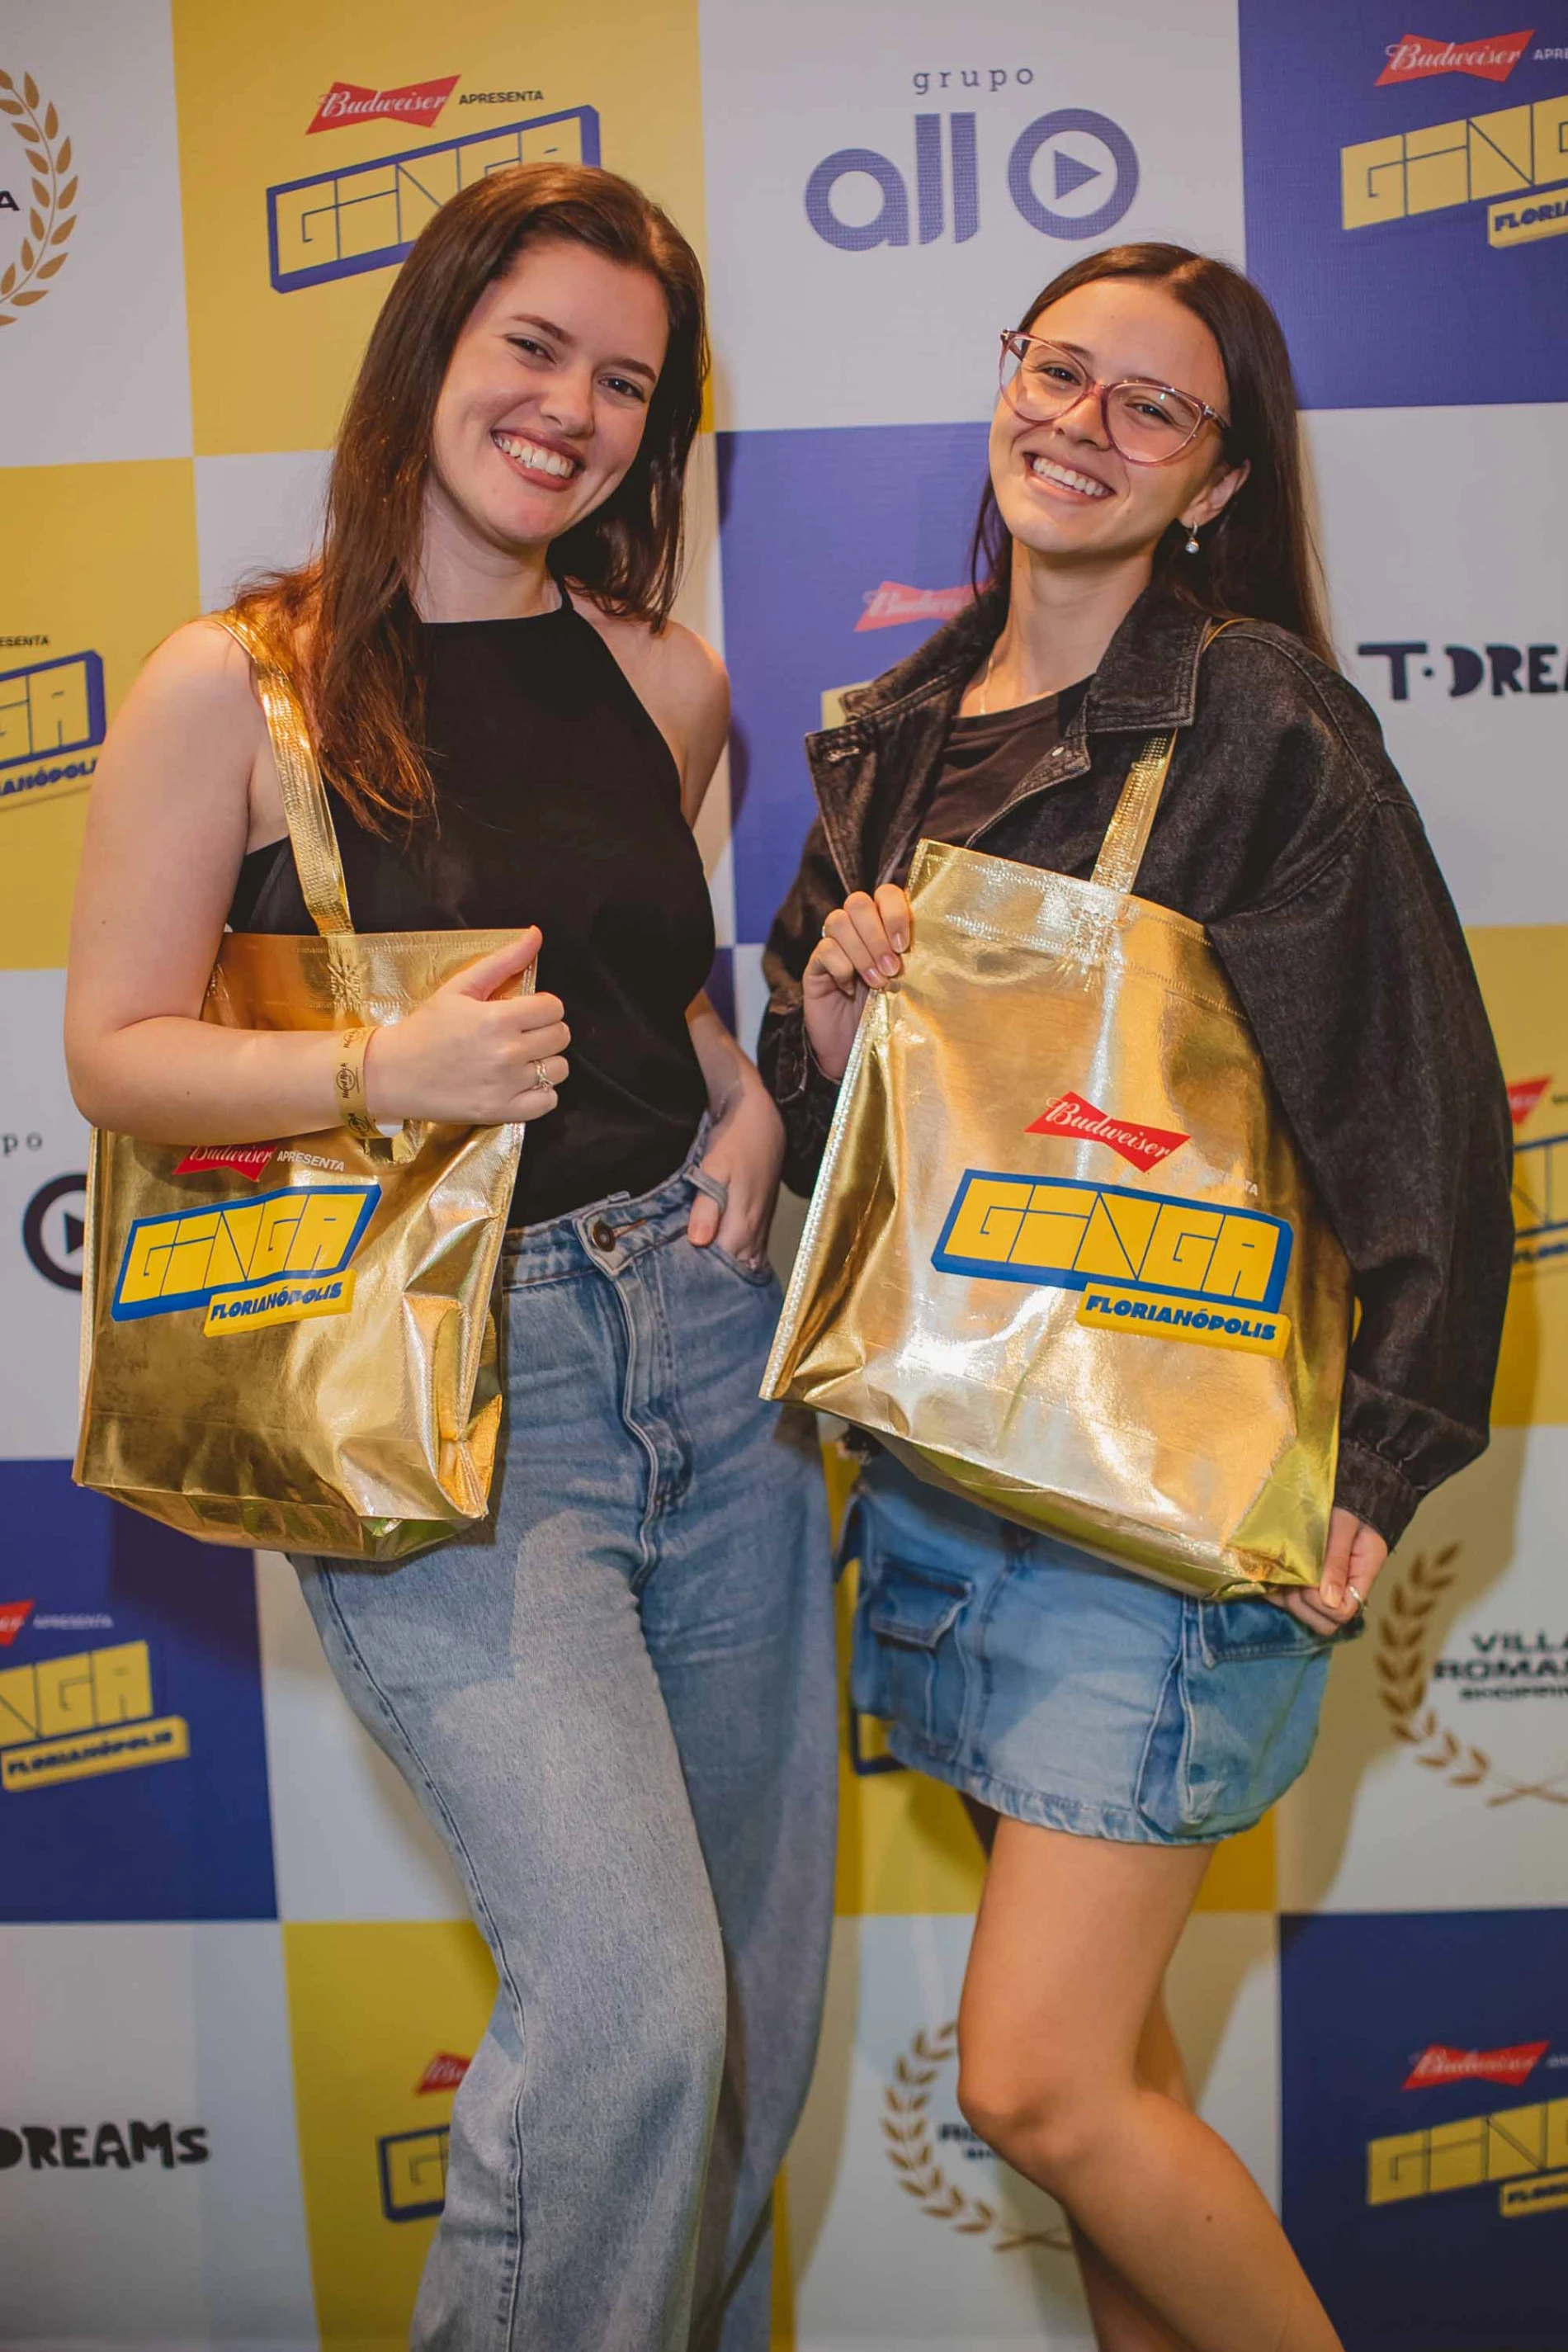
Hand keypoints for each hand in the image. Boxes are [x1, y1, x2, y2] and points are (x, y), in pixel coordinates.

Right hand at [365, 930, 569, 1126]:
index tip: (526, 1011)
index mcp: (497, 1018)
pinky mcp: (501, 1111)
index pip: (554, 1008)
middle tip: (522, 1034)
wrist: (392, 1073)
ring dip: (546, 1062)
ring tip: (521, 1059)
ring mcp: (506, 1085)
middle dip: (546, 1031)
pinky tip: (521, 1083)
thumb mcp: (460, 988)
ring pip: (559, 1069)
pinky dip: (541, 1093)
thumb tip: (536, 934)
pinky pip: (548, 1102)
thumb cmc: (426, 1028)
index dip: (543, 1007)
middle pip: (561, 1037)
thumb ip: (502, 961)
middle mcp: (506, 1052)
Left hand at [687, 1073, 784, 1266]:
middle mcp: (754, 1234)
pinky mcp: (761, 1223)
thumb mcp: (715, 1169)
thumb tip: (698, 1241)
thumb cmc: (735, 1143)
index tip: (674, 1277)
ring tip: (697, 1274)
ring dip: (724, 1271)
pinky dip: (737, 1261)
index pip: (719, 1266)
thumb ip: (707, 1207)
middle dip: (709, 1277)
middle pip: (731, 1271)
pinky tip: (720, 1263)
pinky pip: (751, 1254)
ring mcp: (760, 1230)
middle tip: (680, 1278)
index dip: (697, 1274)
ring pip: (743, 1264)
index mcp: (741, 1225)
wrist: (762, 1123)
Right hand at [802, 885, 911, 1081]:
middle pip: (857, 902)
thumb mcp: (909, 984)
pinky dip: (841, 968)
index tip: (904, 945)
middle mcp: (855, 929)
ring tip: (876, 981)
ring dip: (862, 951)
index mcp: (882, 926)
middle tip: (892, 968)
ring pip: (839, 921)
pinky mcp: (814, 965)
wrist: (855, 1049)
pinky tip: (849, 988)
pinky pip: (824, 950)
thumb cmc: (887, 1012)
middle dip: (877, 934)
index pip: (885, 893)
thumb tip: (940, 946)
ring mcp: (832, 944)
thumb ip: (917, 960)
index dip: (895, 911)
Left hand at [1276, 1507, 1388, 1636]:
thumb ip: (1337, 1558)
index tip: (1309, 1578)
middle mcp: (1344, 1587)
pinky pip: (1288, 1599)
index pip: (1344, 1612)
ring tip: (1280, 1571)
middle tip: (1293, 1576)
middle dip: (1302, 1604)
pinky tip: (1268, 1572)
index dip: (1321, 1602)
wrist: (1351, 1485)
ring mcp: (1325, 1585)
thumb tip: (1329, 1600)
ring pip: (1305, 1613)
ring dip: (1287, 1598)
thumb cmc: (1349, 1500)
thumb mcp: (1344, 1523)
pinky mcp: (1306, 1579)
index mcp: (1361, 1575)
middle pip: (1324, 1621)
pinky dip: (1275, 1591)